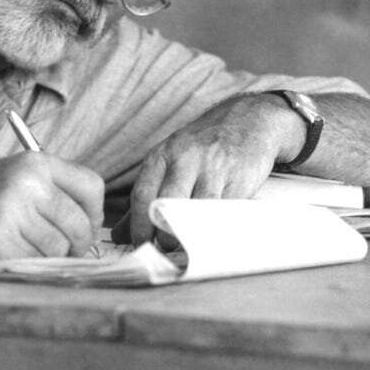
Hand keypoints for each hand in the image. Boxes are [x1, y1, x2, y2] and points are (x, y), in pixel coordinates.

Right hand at [0, 153, 103, 260]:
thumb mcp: (16, 179)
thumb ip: (55, 192)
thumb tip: (95, 226)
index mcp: (35, 162)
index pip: (91, 187)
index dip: (94, 214)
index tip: (84, 226)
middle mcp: (26, 183)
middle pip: (79, 224)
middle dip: (76, 245)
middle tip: (62, 250)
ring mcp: (11, 212)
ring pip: (59, 248)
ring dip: (49, 258)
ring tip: (26, 249)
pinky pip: (35, 263)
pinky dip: (28, 266)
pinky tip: (9, 255)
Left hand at [124, 94, 301, 243]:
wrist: (249, 119)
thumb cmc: (203, 146)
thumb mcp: (170, 160)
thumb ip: (147, 197)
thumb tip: (121, 234)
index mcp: (163, 154)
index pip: (143, 194)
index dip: (139, 226)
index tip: (140, 246)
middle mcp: (187, 158)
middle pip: (168, 203)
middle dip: (165, 234)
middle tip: (166, 250)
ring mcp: (215, 167)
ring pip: (198, 210)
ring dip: (192, 235)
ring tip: (189, 246)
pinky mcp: (241, 178)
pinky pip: (225, 211)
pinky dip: (217, 227)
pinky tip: (213, 234)